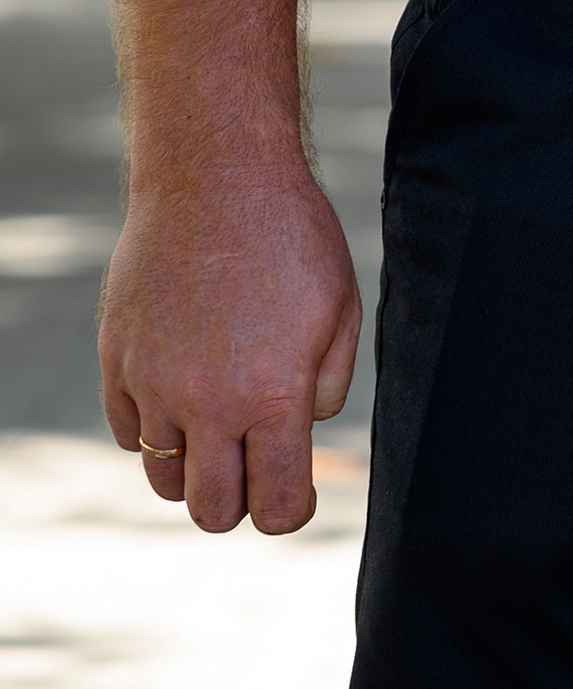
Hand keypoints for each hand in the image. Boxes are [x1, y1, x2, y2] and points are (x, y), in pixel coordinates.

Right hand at [100, 163, 362, 533]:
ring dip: (194, 467)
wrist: (216, 176)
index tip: (294, 494)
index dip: (290, 511)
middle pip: (212, 512)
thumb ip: (329, 388)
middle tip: (255, 463)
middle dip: (238, 503)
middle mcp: (206, 402)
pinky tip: (182, 387)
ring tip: (219, 422)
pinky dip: (155, 427)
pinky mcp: (117, 362)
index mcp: (272, 395)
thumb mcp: (340, 307)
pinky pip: (129, 433)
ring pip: (164, 480)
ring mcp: (153, 384)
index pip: (275, 507)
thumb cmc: (291, 237)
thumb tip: (300, 434)